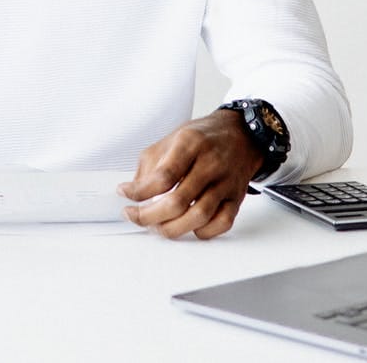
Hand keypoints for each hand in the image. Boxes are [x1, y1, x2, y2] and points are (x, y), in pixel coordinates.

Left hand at [117, 110, 263, 239]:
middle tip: (136, 216)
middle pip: (178, 202)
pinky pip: (222, 223)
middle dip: (150, 217)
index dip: (139, 192)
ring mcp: (225, 182)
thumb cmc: (204, 137)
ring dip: (173, 228)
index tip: (124, 195)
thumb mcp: (171, 139)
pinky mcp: (236, 197)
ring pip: (199, 216)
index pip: (163, 177)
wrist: (242, 134)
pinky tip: (189, 226)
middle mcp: (210, 163)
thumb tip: (133, 193)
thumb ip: (150, 165)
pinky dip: (203, 231)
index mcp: (190, 144)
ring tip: (158, 226)